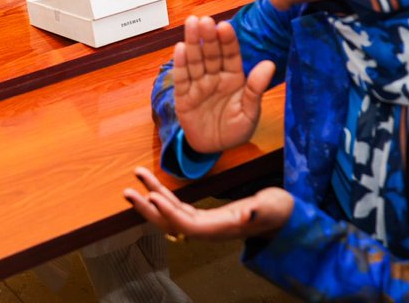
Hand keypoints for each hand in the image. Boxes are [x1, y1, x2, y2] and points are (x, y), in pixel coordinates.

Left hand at [124, 167, 292, 240]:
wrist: (281, 217)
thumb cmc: (278, 211)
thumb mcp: (272, 207)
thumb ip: (260, 210)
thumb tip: (248, 212)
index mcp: (222, 228)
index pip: (188, 224)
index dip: (169, 213)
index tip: (151, 197)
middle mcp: (208, 229)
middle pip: (171, 223)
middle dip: (148, 208)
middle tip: (127, 192)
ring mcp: (203, 224)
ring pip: (171, 214)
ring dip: (151, 197)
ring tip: (135, 177)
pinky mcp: (203, 216)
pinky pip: (177, 207)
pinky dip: (163, 195)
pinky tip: (150, 185)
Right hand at [172, 15, 274, 152]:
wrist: (213, 149)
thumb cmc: (235, 130)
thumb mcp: (250, 113)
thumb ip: (256, 88)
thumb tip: (269, 64)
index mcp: (233, 78)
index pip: (230, 55)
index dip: (228, 41)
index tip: (225, 26)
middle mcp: (215, 77)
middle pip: (210, 53)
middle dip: (208, 36)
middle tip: (205, 19)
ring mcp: (198, 85)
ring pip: (195, 61)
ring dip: (193, 42)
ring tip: (191, 23)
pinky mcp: (184, 96)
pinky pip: (182, 78)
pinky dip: (180, 64)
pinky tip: (180, 48)